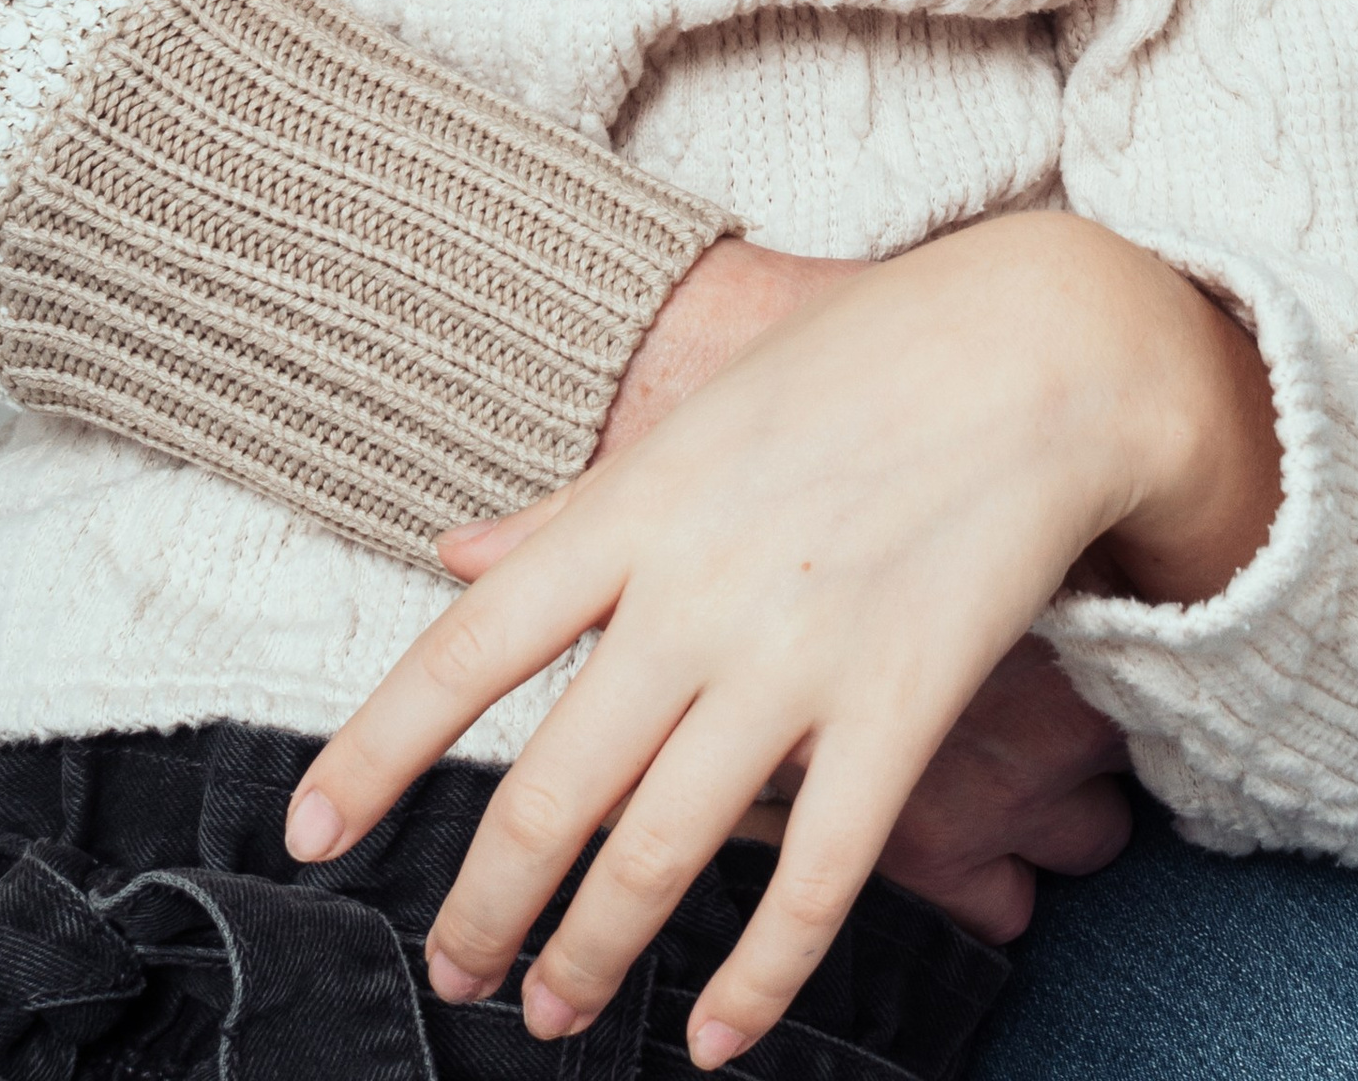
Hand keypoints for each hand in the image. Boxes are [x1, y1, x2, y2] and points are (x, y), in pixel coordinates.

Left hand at [289, 213, 1275, 1060]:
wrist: (1047, 346)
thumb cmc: (870, 358)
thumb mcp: (704, 408)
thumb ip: (572, 505)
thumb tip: (451, 557)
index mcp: (636, 508)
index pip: (467, 651)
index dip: (375, 750)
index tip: (310, 834)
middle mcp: (695, 595)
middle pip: (550, 790)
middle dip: (485, 907)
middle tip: (454, 975)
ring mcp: (798, 659)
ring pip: (659, 853)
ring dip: (591, 955)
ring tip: (551, 1012)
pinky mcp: (900, 708)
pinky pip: (815, 879)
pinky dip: (759, 978)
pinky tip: (717, 1039)